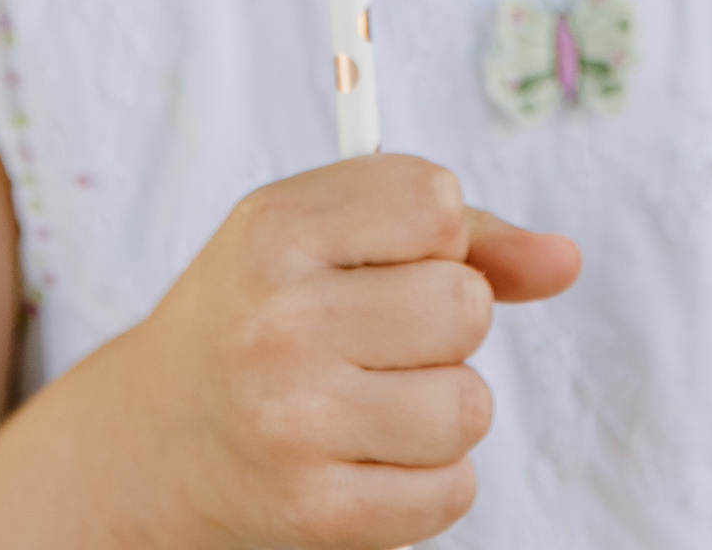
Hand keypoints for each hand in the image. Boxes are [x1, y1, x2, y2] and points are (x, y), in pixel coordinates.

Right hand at [88, 154, 579, 549]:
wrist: (145, 443)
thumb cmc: (257, 314)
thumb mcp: (323, 235)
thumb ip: (458, 233)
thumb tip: (566, 260)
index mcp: (276, 230)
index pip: (435, 199)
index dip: (436, 233)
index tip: (387, 257)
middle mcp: (281, 321)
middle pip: (466, 305)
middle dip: (447, 320)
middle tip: (379, 335)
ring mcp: (296, 422)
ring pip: (469, 405)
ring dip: (444, 406)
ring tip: (375, 398)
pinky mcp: (316, 512)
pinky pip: (453, 491)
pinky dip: (433, 479)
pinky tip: (372, 456)